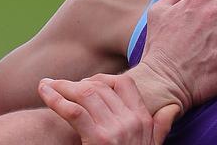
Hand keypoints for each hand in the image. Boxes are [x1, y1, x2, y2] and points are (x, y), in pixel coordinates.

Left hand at [38, 74, 177, 144]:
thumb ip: (161, 127)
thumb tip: (171, 108)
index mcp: (142, 119)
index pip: (124, 83)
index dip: (102, 78)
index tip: (86, 83)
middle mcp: (131, 120)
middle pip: (101, 87)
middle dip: (77, 82)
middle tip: (58, 85)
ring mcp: (115, 129)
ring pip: (87, 94)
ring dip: (62, 87)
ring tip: (46, 85)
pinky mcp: (98, 140)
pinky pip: (74, 111)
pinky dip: (56, 99)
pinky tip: (45, 93)